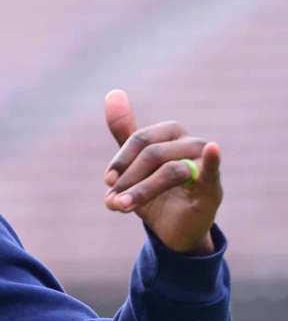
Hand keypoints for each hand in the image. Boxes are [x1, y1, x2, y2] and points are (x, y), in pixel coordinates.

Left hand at [102, 89, 222, 254]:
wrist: (172, 229)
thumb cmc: (153, 190)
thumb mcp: (134, 162)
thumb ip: (124, 130)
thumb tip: (113, 92)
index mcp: (170, 133)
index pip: (141, 138)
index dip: (121, 159)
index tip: (107, 180)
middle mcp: (189, 143)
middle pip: (153, 154)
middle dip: (128, 179)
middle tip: (111, 200)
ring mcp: (203, 165)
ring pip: (170, 170)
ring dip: (142, 190)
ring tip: (121, 206)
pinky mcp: (213, 188)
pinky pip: (213, 170)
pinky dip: (213, 159)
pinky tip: (212, 149)